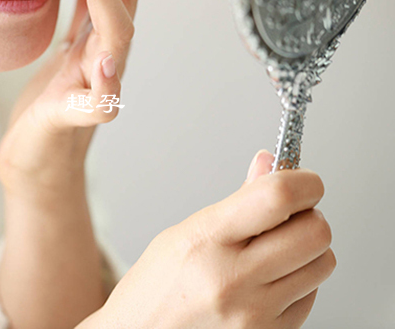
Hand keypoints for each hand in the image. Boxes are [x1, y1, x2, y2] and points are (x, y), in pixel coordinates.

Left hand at [0, 0, 139, 194]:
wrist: (37, 158)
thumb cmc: (49, 100)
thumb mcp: (63, 42)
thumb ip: (78, 7)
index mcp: (100, 35)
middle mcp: (107, 55)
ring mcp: (98, 87)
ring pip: (117, 37)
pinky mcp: (77, 120)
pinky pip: (100, 104)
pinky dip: (105, 84)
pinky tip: (102, 62)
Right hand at [84, 151, 336, 327]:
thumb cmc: (156, 287)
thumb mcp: (185, 232)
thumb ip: (237, 202)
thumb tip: (271, 165)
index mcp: (206, 241)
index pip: (276, 198)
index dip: (303, 182)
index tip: (304, 181)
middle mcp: (233, 280)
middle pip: (314, 232)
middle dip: (309, 216)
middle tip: (288, 215)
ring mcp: (255, 314)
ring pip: (322, 264)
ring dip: (307, 250)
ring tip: (274, 251)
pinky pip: (311, 296)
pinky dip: (299, 281)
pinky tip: (268, 280)